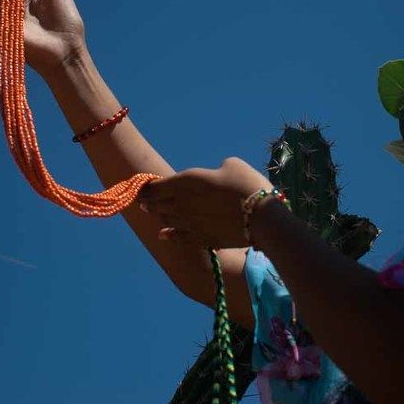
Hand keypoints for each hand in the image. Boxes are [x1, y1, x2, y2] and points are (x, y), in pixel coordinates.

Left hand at [137, 157, 274, 247]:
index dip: (146, 187)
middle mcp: (182, 203)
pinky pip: (178, 238)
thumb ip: (215, 171)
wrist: (263, 218)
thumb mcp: (231, 165)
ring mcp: (189, 223)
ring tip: (154, 212)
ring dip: (159, 216)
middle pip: (157, 204)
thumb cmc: (247, 184)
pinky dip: (169, 235)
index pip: (157, 185)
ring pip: (166, 220)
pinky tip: (163, 235)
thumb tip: (214, 178)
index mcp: (187, 181)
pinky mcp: (201, 239)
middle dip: (149, 201)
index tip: (141, 187)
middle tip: (143, 201)